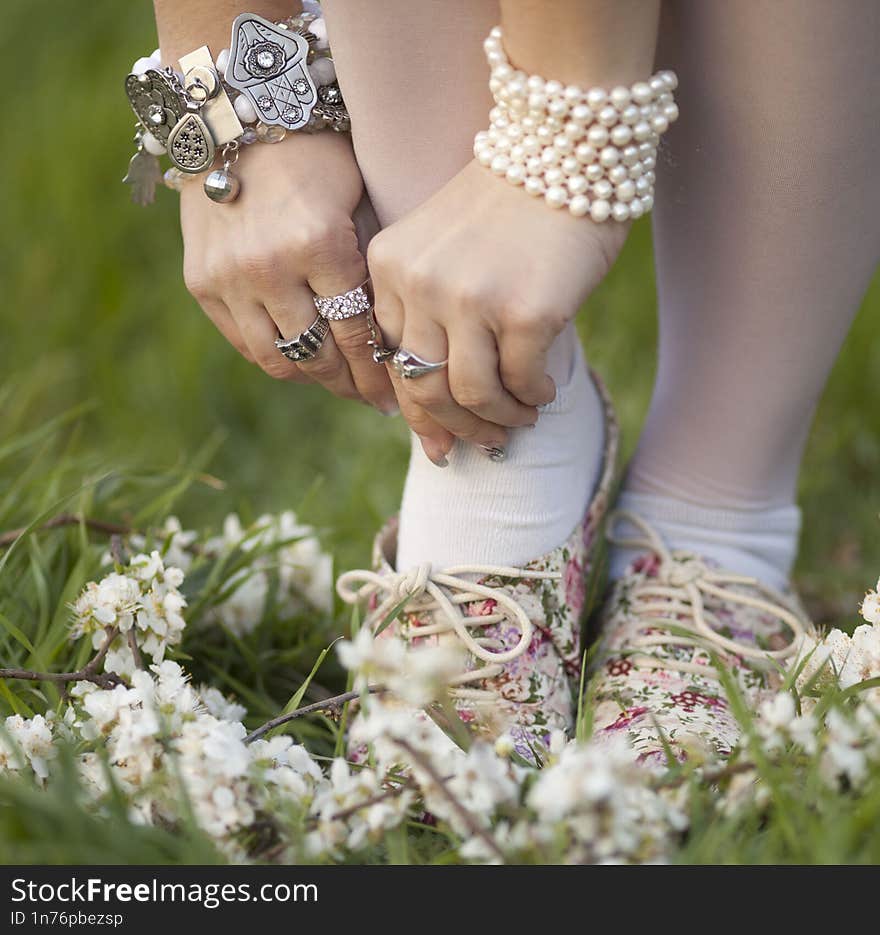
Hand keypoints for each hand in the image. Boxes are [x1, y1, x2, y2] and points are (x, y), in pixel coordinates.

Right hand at [180, 132, 395, 412]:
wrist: (236, 117)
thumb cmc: (316, 153)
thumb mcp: (359, 200)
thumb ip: (370, 267)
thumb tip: (395, 336)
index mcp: (321, 244)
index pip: (357, 333)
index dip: (379, 373)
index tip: (397, 394)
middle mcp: (271, 268)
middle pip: (318, 355)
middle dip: (351, 384)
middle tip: (374, 398)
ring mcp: (230, 278)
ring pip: (278, 359)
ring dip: (312, 377)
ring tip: (338, 382)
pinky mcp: (201, 282)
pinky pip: (243, 342)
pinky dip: (274, 356)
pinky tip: (300, 358)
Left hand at [367, 159, 628, 459]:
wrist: (565, 148)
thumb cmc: (507, 206)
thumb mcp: (441, 250)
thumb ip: (427, 312)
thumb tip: (437, 404)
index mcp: (389, 268)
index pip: (390, 362)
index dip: (417, 414)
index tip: (441, 444)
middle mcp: (420, 284)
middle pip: (424, 388)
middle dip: (458, 427)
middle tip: (489, 441)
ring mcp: (470, 298)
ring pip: (470, 394)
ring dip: (499, 419)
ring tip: (522, 418)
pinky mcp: (525, 310)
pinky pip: (521, 381)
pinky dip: (534, 396)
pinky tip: (545, 391)